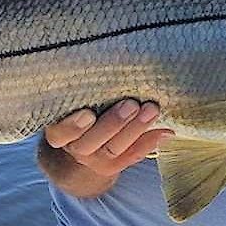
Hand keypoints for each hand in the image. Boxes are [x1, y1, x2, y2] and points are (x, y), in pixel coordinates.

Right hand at [43, 99, 173, 178]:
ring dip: (136, 128)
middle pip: (92, 142)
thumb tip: (102, 60)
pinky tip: (165, 130)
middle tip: (131, 104)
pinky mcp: (115, 165)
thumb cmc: (77, 111)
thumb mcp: (71, 104)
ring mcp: (95, 160)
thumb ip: (81, 91)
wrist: (80, 151)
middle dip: (113, 123)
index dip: (73, 127)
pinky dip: (150, 142)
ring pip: (115, 148)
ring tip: (152, 110)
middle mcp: (76, 149)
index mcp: (59, 133)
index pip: (61, 133)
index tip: (88, 114)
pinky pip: (132, 156)